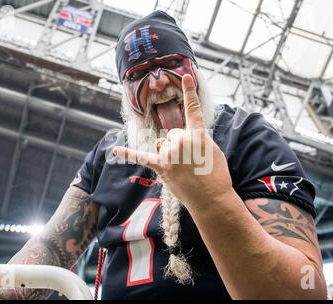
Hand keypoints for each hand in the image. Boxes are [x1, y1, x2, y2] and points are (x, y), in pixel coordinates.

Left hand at [114, 74, 232, 212]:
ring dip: (168, 153)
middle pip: (173, 134)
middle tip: (191, 161)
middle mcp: (182, 141)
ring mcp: (170, 154)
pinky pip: (142, 158)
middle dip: (180, 145)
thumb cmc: (216, 176)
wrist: (212, 199)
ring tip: (182, 168)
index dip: (189, 91)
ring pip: (161, 144)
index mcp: (198, 134)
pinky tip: (116, 150)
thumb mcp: (214, 151)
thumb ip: (199, 139)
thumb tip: (186, 139)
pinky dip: (128, 154)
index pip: (192, 109)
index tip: (184, 76)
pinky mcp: (162, 168)